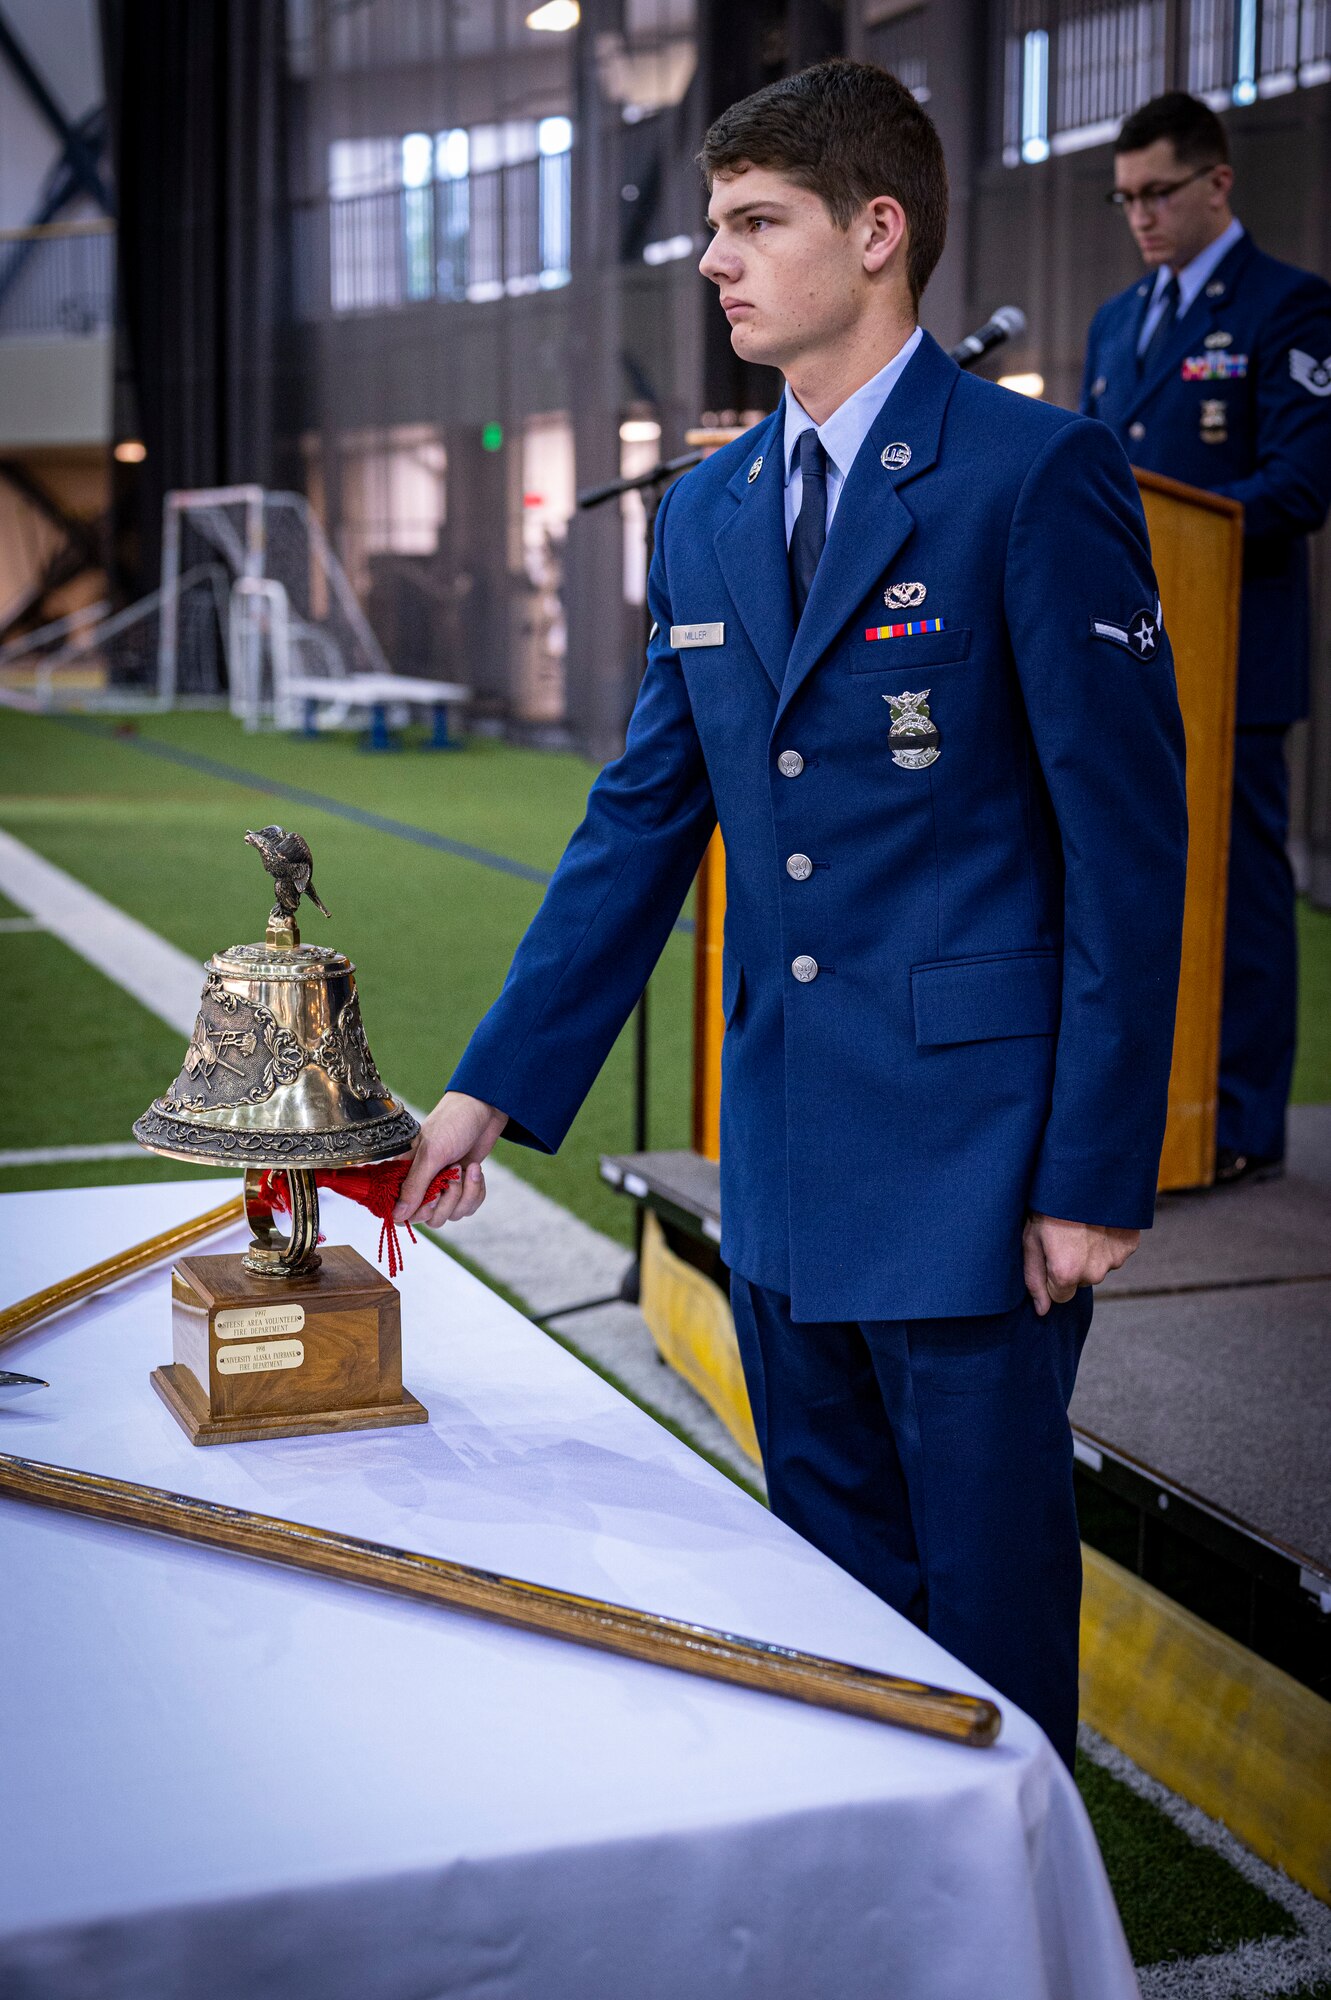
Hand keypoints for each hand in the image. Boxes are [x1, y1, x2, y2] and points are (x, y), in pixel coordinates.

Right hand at [394, 1091, 508, 1227]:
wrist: (484, 1110)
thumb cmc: (452, 1124)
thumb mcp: (431, 1154)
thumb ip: (415, 1186)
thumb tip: (398, 1216)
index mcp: (404, 1173)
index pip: (399, 1210)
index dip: (415, 1212)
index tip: (431, 1196)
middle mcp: (422, 1183)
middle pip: (428, 1218)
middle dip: (447, 1200)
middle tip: (452, 1174)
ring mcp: (442, 1187)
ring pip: (450, 1215)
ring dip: (464, 1195)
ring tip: (466, 1168)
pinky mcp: (461, 1187)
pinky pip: (467, 1208)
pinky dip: (475, 1192)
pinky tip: (475, 1170)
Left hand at [1022, 1212, 1139, 1316]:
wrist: (1082, 1174)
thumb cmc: (1048, 1206)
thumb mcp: (1030, 1240)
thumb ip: (1034, 1279)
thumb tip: (1041, 1310)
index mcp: (1066, 1274)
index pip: (1060, 1296)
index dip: (1052, 1275)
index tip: (1050, 1253)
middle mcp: (1094, 1273)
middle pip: (1081, 1281)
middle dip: (1073, 1265)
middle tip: (1065, 1235)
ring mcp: (1115, 1259)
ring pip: (1099, 1267)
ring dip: (1091, 1253)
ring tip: (1082, 1226)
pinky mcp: (1130, 1245)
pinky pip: (1115, 1252)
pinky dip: (1108, 1242)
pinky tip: (1098, 1223)